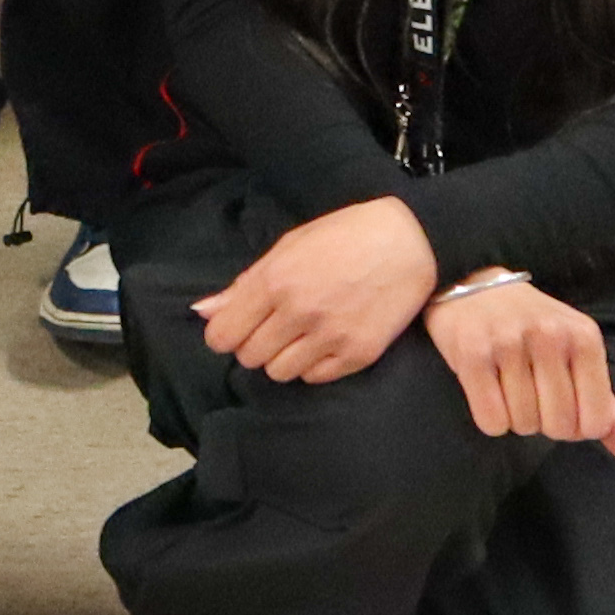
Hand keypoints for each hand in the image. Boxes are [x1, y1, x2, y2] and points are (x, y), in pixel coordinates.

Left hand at [194, 195, 437, 383]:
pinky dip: (312, 365)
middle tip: (273, 325)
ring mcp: (330, 337)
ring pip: (279, 373)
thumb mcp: (288, 247)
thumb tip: (204, 311)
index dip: (224, 334)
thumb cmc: (344, 235)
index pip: (224, 335)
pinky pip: (314, 378)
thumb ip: (244, 284)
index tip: (235, 327)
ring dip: (282, 357)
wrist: (410, 242)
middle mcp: (299, 312)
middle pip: (249, 357)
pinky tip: (323, 340)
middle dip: (253, 344)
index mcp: (275, 280)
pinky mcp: (358, 355)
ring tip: (299, 333)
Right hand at [421, 274, 614, 467]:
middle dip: (543, 422)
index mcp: (585, 338)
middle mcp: (550, 335)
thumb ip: (610, 412)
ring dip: (515, 418)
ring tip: (507, 384)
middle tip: (530, 391)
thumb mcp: (580, 361)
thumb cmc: (534, 332)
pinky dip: (490, 418)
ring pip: (523, 425)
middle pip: (559, 427)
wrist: (475, 288)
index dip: (577, 427)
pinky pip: (491, 421)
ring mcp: (509, 341)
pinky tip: (488, 388)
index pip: (596, 423)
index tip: (561, 402)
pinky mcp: (472, 352)